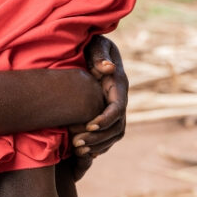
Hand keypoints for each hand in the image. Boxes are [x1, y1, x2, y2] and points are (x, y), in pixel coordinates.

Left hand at [68, 36, 128, 179]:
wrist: (91, 49)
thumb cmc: (91, 44)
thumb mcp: (96, 44)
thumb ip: (100, 55)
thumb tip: (108, 69)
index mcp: (119, 84)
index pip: (118, 108)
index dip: (105, 119)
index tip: (88, 126)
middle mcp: (119, 99)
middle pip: (117, 127)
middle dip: (98, 138)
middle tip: (76, 144)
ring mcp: (114, 108)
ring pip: (114, 135)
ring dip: (97, 146)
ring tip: (77, 150)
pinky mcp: (107, 114)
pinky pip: (108, 136)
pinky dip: (98, 146)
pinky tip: (83, 153)